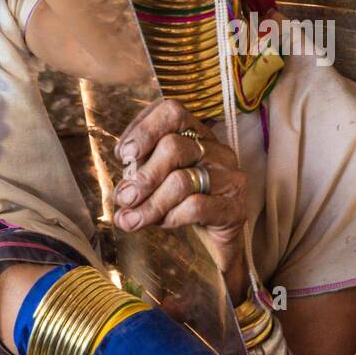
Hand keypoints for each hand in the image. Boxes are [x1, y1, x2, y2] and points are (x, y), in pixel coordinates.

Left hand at [112, 99, 248, 297]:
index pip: (172, 112)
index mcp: (198, 136)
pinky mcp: (234, 208)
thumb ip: (140, 176)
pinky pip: (195, 207)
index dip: (143, 128)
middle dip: (142, 176)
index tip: (123, 155)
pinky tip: (164, 224)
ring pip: (180, 180)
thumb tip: (121, 191)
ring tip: (132, 220)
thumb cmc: (183, 206)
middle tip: (124, 197)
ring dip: (149, 204)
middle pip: (173, 146)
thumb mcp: (158, 184)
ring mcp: (229, 178)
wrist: (218, 243)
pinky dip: (171, 217)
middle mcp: (217, 151)